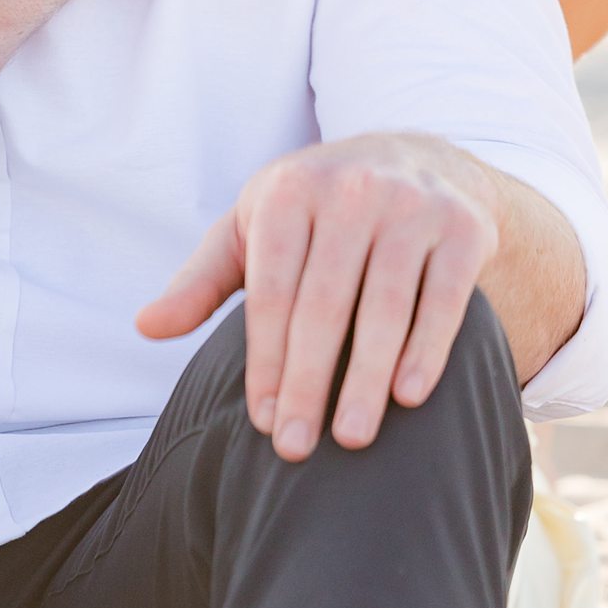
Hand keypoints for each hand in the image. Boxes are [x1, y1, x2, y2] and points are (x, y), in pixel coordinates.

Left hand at [137, 133, 499, 459]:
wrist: (415, 159)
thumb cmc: (316, 211)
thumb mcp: (254, 228)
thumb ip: (202, 281)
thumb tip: (145, 326)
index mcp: (291, 192)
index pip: (272, 290)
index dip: (265, 359)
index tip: (261, 420)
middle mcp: (351, 191)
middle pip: (323, 303)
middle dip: (306, 381)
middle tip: (295, 448)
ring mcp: (411, 206)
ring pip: (384, 306)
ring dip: (365, 378)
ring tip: (350, 438)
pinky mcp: (462, 229)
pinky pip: (443, 298)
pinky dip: (427, 348)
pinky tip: (409, 396)